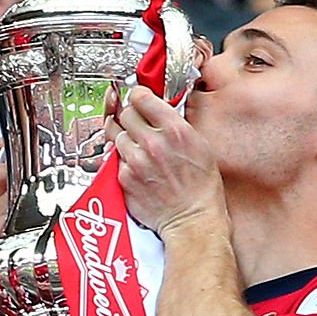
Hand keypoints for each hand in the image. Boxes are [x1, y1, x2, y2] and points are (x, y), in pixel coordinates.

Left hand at [105, 87, 225, 237]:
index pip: (141, 97)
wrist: (192, 219)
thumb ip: (178, 123)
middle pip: (125, 113)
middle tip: (137, 124)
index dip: (138, 96)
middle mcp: (152, 143)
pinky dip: (123, 160)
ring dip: (124, 137)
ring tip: (137, 147)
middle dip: (130, 116)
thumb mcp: (201, 145)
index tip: (138, 98)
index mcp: (174, 130)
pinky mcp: (124, 178)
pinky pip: (115, 159)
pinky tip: (137, 166)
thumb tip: (161, 109)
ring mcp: (135, 161)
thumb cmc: (201, 188)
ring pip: (115, 134)